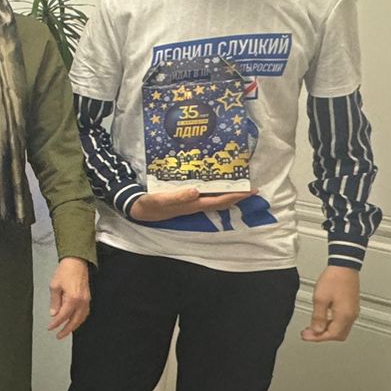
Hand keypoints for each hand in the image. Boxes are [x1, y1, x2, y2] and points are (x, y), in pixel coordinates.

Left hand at [47, 256, 91, 339]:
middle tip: (59, 336)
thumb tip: (54, 313)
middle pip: (74, 321)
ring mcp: (86, 300)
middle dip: (66, 330)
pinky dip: (79, 319)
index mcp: (72, 299)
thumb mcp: (54, 286)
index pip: (63, 316)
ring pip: (81, 318)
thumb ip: (54, 302)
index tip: (50, 328)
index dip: (56, 323)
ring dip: (74, 326)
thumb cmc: (66, 271)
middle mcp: (81, 301)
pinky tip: (75, 320)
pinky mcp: (87, 297)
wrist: (76, 261)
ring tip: (67, 331)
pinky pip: (85, 312)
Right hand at [130, 187, 258, 222]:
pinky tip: (214, 181)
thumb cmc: (150, 204)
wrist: (138, 209)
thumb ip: (177, 196)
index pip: (220, 201)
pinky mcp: (186, 198)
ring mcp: (191, 202)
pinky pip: (206, 193)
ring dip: (227, 191)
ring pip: (215, 198)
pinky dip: (214, 188)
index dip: (236, 196)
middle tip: (250, 185)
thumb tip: (196, 191)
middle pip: (221, 201)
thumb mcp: (161, 200)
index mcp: (193, 204)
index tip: (251, 190)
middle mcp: (195, 204)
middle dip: (237, 194)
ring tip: (237, 181)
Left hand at [303, 267, 359, 342]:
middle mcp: (351, 315)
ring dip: (327, 330)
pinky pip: (343, 321)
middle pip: (338, 335)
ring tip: (313, 327)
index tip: (306, 336)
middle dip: (322, 336)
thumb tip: (316, 330)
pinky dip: (332, 323)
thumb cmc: (334, 279)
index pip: (331, 335)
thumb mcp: (320, 299)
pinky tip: (322, 319)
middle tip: (309, 333)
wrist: (344, 266)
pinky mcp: (351, 306)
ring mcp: (353, 311)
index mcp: (344, 315)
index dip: (317, 337)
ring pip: (341, 329)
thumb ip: (318, 317)